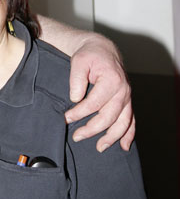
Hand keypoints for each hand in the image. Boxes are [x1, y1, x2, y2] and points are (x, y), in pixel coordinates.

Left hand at [65, 35, 134, 151]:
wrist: (103, 50)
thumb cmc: (89, 55)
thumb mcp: (78, 61)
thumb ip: (76, 79)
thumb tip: (76, 98)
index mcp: (112, 80)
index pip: (95, 103)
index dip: (80, 113)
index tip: (66, 118)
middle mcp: (124, 90)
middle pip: (109, 116)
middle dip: (92, 129)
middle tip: (76, 136)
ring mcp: (128, 97)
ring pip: (123, 122)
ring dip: (111, 137)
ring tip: (99, 148)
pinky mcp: (127, 102)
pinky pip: (131, 120)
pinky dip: (129, 134)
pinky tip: (123, 146)